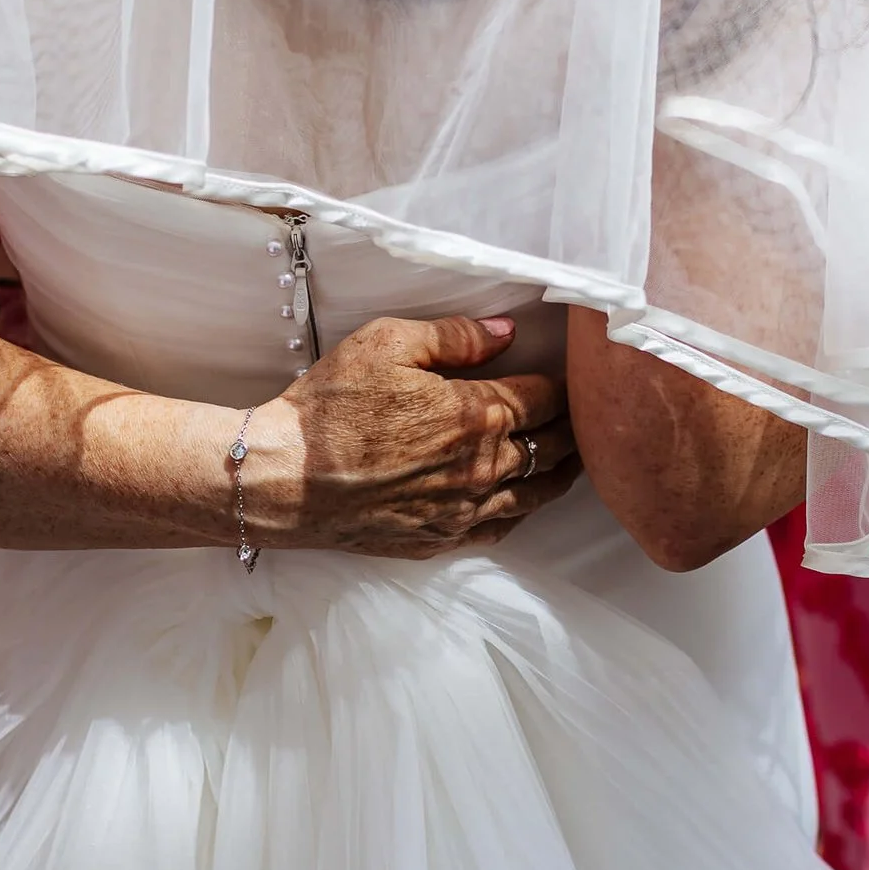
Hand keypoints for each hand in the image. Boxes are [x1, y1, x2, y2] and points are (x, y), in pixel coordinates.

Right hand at [245, 315, 578, 559]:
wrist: (286, 480)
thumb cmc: (330, 407)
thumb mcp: (387, 344)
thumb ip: (455, 336)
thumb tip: (507, 331)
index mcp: (478, 413)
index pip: (547, 398)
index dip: (562, 383)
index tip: (569, 375)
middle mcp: (484, 467)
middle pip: (554, 446)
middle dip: (573, 427)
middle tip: (582, 415)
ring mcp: (466, 509)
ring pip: (537, 492)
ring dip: (559, 471)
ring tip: (570, 456)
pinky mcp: (443, 538)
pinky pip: (502, 526)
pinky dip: (521, 509)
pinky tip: (522, 497)